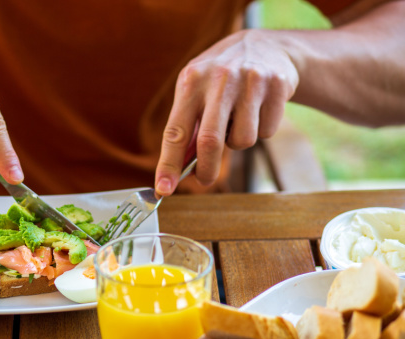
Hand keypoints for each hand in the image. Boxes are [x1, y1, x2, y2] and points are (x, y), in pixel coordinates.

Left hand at [155, 29, 298, 194]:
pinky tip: (258, 109)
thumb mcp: (196, 90)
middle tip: (204, 180)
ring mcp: (250, 81)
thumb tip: (178, 171)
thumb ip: (187, 126)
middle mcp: (219, 79)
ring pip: (242, 140)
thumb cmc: (220, 79)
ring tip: (238, 120)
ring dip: (237, 142)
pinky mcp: (277, 86)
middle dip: (206, 170)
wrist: (265, 46)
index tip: (163, 189)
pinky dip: (260, 130)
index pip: (175, 131)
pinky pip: (266, 132)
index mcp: (191, 81)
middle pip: (209, 141)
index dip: (168, 164)